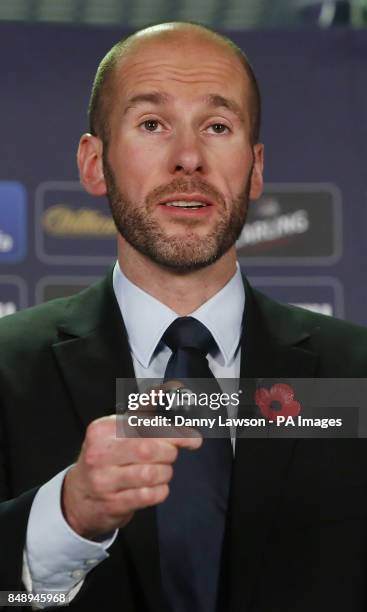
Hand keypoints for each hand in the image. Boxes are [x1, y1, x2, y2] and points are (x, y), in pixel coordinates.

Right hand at [62, 415, 201, 538]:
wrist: (79, 496)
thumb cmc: (105, 457)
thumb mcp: (118, 429)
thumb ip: (146, 409)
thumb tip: (172, 387)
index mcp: (103, 429)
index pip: (145, 426)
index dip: (174, 432)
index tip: (192, 438)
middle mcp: (99, 453)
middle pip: (149, 450)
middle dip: (169, 453)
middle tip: (170, 454)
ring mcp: (104, 481)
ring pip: (152, 474)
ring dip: (165, 473)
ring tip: (161, 471)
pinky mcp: (112, 504)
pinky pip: (149, 496)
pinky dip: (160, 490)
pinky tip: (155, 487)